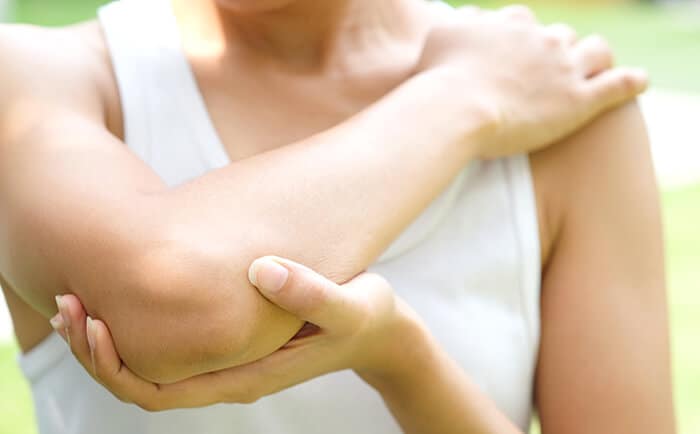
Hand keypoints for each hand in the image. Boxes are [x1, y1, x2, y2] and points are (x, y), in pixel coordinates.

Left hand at [50, 257, 419, 410]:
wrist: (382, 331)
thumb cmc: (368, 318)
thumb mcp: (351, 304)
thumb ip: (311, 291)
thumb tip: (260, 269)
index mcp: (245, 377)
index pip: (158, 393)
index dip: (115, 366)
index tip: (93, 322)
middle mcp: (227, 376)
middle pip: (140, 383)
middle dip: (96, 352)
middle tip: (68, 303)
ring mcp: (227, 360)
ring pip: (149, 366)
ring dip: (109, 340)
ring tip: (80, 299)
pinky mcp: (230, 340)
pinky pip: (169, 345)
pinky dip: (138, 326)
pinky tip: (128, 293)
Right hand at [417, 5, 647, 158]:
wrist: (454, 108)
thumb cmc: (437, 78)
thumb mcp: (441, 37)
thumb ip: (461, 26)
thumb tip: (468, 21)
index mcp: (512, 24)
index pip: (524, 23)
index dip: (522, 39)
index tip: (515, 55)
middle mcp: (543, 40)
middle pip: (560, 37)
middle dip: (556, 51)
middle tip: (548, 72)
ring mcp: (564, 69)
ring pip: (596, 51)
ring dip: (595, 58)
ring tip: (594, 70)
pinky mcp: (579, 101)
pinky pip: (618, 85)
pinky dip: (631, 81)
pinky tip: (638, 81)